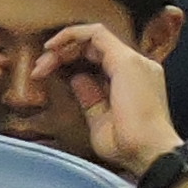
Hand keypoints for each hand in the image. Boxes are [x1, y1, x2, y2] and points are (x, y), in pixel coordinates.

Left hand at [40, 22, 182, 168]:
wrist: (149, 153)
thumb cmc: (128, 146)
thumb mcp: (100, 120)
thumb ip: (90, 98)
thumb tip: (77, 79)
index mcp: (131, 79)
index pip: (97, 58)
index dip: (69, 61)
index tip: (44, 74)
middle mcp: (136, 65)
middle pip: (93, 47)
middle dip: (61, 53)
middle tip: (38, 69)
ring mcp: (133, 61)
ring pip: (93, 38)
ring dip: (64, 46)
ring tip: (42, 63)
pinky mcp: (126, 62)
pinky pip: (96, 34)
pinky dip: (72, 35)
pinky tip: (53, 47)